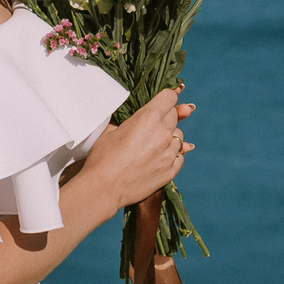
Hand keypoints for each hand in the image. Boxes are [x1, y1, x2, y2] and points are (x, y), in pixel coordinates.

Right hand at [80, 88, 193, 210]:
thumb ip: (133, 116)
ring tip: (151, 144)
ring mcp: (169, 153)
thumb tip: (144, 110)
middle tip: (150, 125)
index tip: (161, 102)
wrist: (104, 188)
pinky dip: (171, 154)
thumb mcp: (112, 128)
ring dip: (169, 137)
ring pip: (178, 136)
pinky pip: (179, 156)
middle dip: (164, 116)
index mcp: (148, 117)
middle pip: (174, 115)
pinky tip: (158, 157)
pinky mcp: (171, 170)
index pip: (169, 96)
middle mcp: (163, 132)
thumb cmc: (103, 156)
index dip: (164, 97)